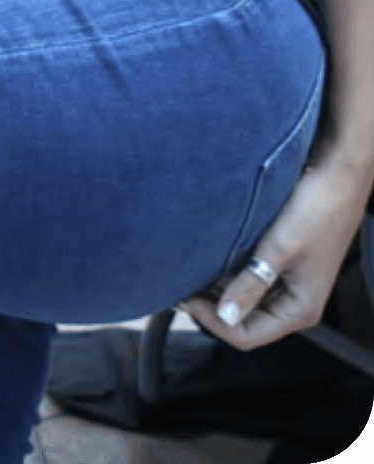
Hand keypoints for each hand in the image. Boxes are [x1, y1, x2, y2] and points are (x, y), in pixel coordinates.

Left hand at [177, 159, 369, 350]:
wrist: (337, 179)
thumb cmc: (316, 211)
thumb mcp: (280, 248)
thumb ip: (252, 283)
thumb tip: (225, 314)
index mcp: (300, 310)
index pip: (248, 335)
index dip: (212, 322)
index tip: (183, 297)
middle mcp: (294, 304)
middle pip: (244, 322)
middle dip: (210, 309)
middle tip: (177, 287)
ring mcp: (287, 285)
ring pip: (244, 301)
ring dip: (216, 293)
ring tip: (187, 274)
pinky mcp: (281, 266)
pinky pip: (249, 282)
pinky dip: (227, 277)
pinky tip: (207, 261)